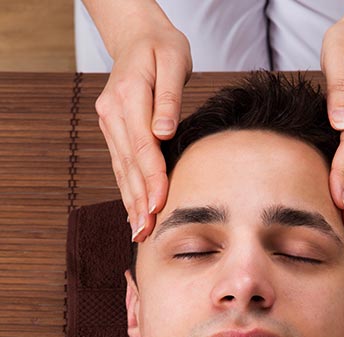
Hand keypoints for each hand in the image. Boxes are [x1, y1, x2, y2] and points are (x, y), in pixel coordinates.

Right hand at [95, 23, 191, 241]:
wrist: (137, 37)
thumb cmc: (163, 47)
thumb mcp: (174, 60)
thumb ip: (170, 97)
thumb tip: (164, 132)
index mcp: (128, 96)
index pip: (143, 146)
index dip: (152, 178)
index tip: (160, 204)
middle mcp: (113, 113)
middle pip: (130, 164)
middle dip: (140, 201)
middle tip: (148, 231)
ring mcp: (110, 123)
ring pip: (122, 169)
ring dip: (131, 202)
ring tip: (139, 231)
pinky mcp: (113, 130)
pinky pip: (121, 165)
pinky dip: (127, 190)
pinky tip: (133, 212)